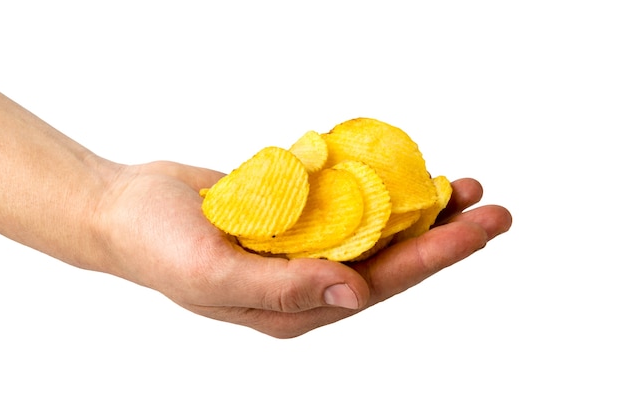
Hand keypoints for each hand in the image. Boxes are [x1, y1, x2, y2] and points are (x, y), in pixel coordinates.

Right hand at [95, 161, 511, 337]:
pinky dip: (377, 190)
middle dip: (443, 237)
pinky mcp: (295, 217)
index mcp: (295, 308)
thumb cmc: (157, 247)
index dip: (432, 257)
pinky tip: (405, 176)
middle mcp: (307, 281)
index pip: (378, 285)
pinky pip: (346, 204)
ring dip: (417, 212)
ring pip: (373, 232)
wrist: (126, 208)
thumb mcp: (212, 275)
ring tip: (463, 189)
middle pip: (389, 260)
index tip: (476, 229)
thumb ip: (284, 290)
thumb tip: (356, 295)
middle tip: (493, 209)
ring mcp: (302, 247)